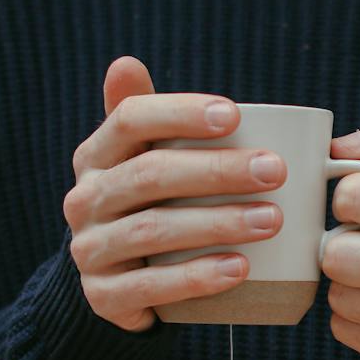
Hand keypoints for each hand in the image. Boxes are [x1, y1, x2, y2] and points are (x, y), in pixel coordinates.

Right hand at [61, 57, 286, 332]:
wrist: (116, 282)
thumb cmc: (147, 205)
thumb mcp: (142, 159)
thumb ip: (149, 117)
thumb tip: (126, 63)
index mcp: (96, 155)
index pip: (129, 119)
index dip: (180, 113)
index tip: (235, 115)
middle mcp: (84, 198)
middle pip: (151, 175)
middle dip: (218, 171)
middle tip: (274, 171)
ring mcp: (90, 249)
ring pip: (153, 231)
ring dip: (217, 223)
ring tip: (271, 220)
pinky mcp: (103, 296)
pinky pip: (150, 287)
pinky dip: (197, 277)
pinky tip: (239, 268)